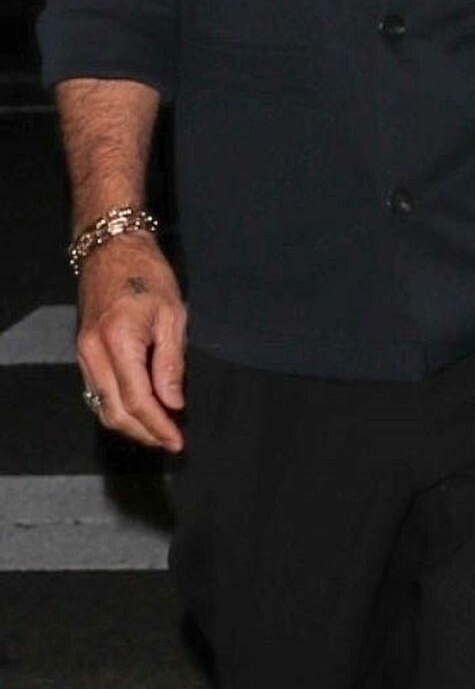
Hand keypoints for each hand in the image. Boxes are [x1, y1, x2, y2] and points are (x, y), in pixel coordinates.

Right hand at [76, 235, 186, 450]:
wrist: (111, 248)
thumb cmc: (148, 274)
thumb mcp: (172, 314)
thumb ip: (171, 363)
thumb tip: (173, 403)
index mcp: (118, 341)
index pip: (138, 399)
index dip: (158, 425)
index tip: (177, 440)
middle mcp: (93, 352)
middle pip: (115, 411)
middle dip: (143, 432)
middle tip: (169, 441)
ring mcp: (83, 353)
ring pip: (101, 406)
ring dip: (129, 424)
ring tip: (158, 431)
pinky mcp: (82, 352)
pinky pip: (96, 391)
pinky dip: (116, 407)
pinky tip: (138, 410)